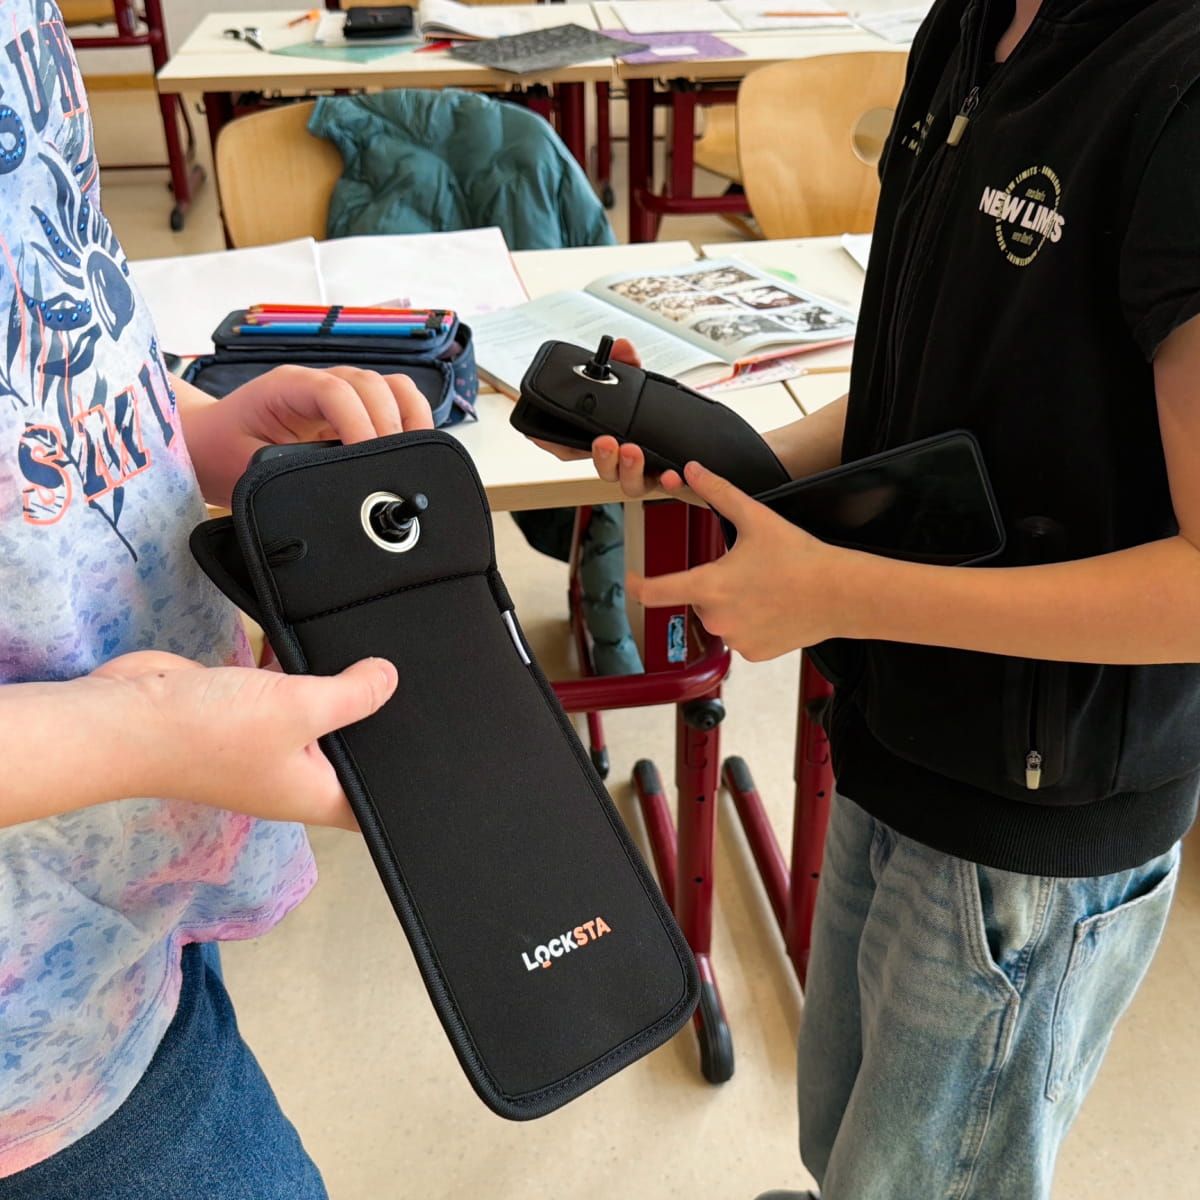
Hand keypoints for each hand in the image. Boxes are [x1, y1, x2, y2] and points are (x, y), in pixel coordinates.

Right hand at [90, 650, 398, 829]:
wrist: (130, 717)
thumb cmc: (212, 732)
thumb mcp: (299, 708)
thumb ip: (352, 695)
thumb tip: (389, 679)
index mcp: (313, 795)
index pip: (370, 806)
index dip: (400, 793)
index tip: (434, 766)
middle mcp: (293, 775)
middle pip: (348, 753)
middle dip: (372, 724)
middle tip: (416, 691)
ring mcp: (267, 743)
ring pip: (316, 716)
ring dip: (335, 690)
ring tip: (377, 657)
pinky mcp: (245, 710)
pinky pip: (285, 689)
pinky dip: (298, 669)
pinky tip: (322, 639)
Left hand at [180, 366, 434, 509]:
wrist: (209, 445)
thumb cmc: (222, 454)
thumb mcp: (246, 471)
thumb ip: (288, 472)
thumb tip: (332, 484)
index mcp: (286, 388)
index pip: (337, 392)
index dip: (359, 425)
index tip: (367, 462)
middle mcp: (317, 383)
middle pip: (372, 385)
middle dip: (390, 426)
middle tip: (394, 470)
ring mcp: (338, 392)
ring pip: (390, 388)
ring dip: (409, 419)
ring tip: (412, 458)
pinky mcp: (352, 410)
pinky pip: (393, 403)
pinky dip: (409, 421)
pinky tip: (411, 450)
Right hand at [525, 340, 677, 496]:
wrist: (690, 438)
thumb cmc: (654, 416)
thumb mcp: (640, 385)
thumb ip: (629, 365)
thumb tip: (623, 345)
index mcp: (605, 442)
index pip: (572, 449)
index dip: (555, 445)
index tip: (541, 436)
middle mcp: (621, 463)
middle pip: (603, 470)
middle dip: (601, 457)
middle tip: (604, 440)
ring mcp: (645, 474)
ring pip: (629, 484)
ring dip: (628, 469)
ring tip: (632, 451)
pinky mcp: (670, 480)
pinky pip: (667, 488)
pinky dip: (668, 482)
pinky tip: (672, 474)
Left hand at [629, 461, 843, 660]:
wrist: (841, 594)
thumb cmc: (800, 557)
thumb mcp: (755, 518)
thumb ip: (717, 492)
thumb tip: (692, 470)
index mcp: (710, 585)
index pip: (657, 591)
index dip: (638, 585)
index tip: (631, 581)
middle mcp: (717, 618)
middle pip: (698, 598)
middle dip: (714, 584)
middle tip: (747, 571)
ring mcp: (736, 640)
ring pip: (720, 618)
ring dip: (732, 604)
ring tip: (766, 588)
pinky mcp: (754, 653)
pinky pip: (740, 636)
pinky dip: (750, 623)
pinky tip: (773, 608)